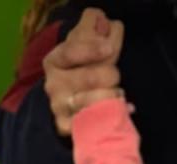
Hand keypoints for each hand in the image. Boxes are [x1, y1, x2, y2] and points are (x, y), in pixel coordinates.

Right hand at [43, 7, 124, 135]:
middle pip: (92, 77)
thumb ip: (93, 30)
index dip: (91, 50)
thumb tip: (104, 22)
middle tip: (113, 75)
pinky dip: (116, 114)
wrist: (68, 105)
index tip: (109, 48)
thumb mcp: (83, 46)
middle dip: (111, 74)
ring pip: (98, 101)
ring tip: (117, 94)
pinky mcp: (69, 128)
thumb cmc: (80, 71)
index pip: (71, 53)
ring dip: (114, 95)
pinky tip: (123, 109)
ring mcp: (60, 108)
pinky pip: (98, 122)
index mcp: (55, 61)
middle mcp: (54, 85)